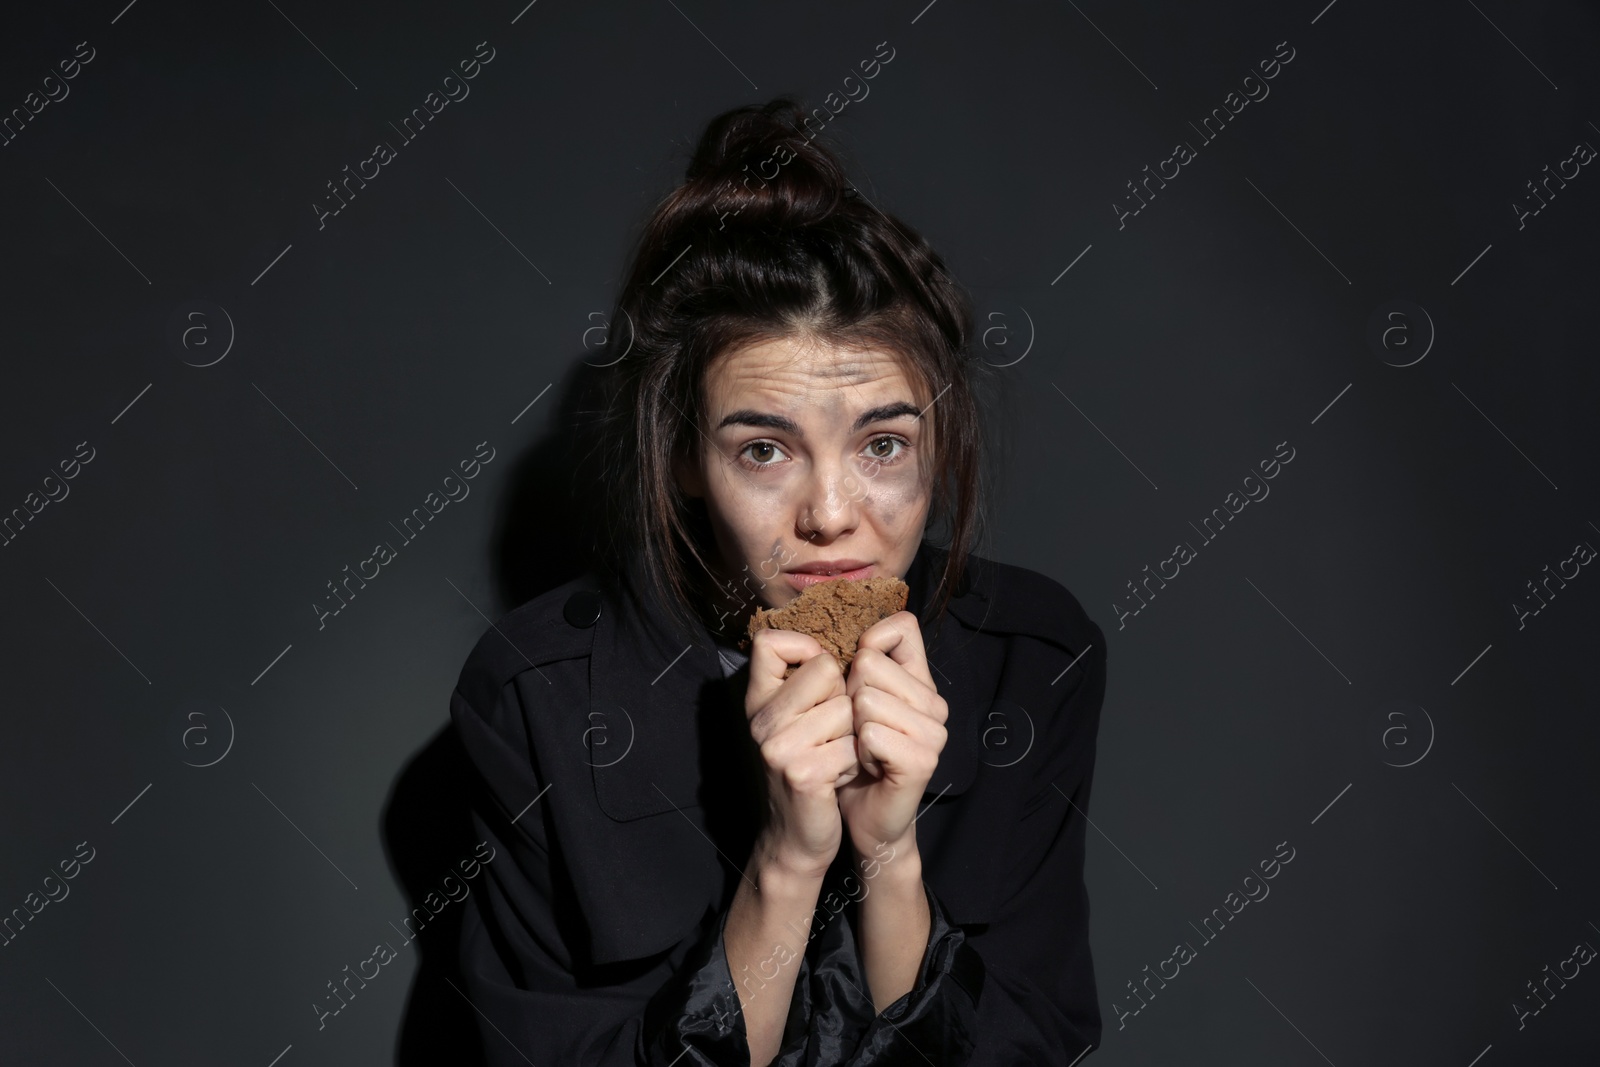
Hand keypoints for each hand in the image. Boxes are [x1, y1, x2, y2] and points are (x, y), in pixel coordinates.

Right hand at [744, 628, 863, 877]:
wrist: (798, 836)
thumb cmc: (808, 768)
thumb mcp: (795, 720)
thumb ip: (804, 681)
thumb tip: (841, 641)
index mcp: (757, 701)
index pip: (769, 642)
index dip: (805, 648)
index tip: (819, 677)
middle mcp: (761, 720)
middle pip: (826, 669)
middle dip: (843, 700)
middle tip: (829, 734)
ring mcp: (778, 747)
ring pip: (847, 707)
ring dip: (853, 735)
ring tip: (834, 757)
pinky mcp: (803, 773)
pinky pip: (854, 744)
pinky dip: (856, 762)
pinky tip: (838, 778)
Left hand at [836, 611, 947, 854]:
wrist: (866, 817)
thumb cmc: (855, 756)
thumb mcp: (854, 702)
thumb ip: (860, 666)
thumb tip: (853, 635)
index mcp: (921, 681)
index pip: (904, 626)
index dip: (870, 642)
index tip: (857, 676)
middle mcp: (934, 702)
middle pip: (870, 663)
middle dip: (848, 697)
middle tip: (858, 730)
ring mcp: (934, 731)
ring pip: (866, 699)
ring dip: (851, 728)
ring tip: (863, 749)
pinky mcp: (923, 760)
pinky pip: (871, 734)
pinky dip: (857, 752)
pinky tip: (869, 766)